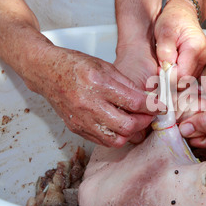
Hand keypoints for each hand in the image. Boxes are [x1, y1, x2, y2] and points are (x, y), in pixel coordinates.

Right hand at [23, 45, 162, 147]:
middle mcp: (88, 104)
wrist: (45, 71)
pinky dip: (116, 137)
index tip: (161, 107)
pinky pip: (102, 141)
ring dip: (131, 133)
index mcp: (98, 83)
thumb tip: (146, 99)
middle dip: (144, 122)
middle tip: (149, 116)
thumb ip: (127, 85)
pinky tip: (120, 126)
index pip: (133, 102)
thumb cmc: (74, 65)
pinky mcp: (77, 129)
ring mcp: (81, 119)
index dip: (152, 107)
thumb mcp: (105, 66)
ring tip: (136, 122)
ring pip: (116, 139)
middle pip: (127, 125)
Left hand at [154, 0, 205, 80]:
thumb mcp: (164, 30)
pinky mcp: (202, 66)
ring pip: (188, 81)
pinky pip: (190, 78)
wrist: (183, 14)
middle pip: (187, 80)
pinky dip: (179, 76)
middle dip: (171, 79)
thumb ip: (165, 50)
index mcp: (196, 47)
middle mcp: (204, 57)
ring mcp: (204, 62)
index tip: (159, 69)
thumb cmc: (174, 19)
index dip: (169, 76)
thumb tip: (166, 68)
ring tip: (167, 65)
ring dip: (175, 78)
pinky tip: (173, 67)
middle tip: (161, 68)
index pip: (183, 74)